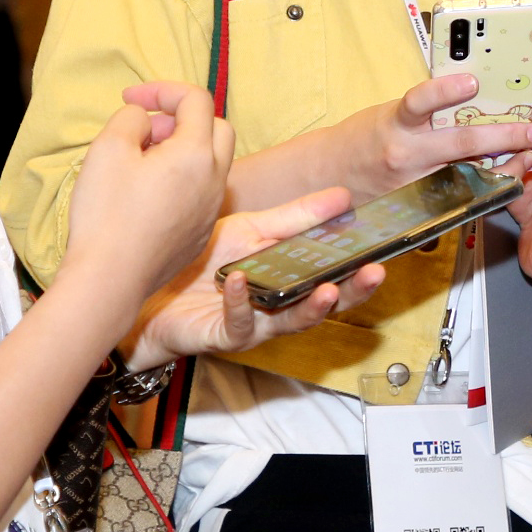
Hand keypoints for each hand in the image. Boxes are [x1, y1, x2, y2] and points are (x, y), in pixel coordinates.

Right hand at [60, 83, 233, 337]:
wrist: (110, 279)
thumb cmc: (106, 213)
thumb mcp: (108, 147)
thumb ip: (132, 117)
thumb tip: (147, 120)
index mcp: (196, 153)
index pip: (196, 100)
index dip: (163, 90)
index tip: (131, 99)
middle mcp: (214, 180)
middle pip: (217, 129)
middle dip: (183, 118)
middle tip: (145, 131)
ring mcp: (210, 210)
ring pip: (211, 163)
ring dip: (183, 150)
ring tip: (140, 163)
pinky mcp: (199, 234)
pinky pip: (201, 194)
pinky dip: (182, 181)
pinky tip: (146, 195)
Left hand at [128, 188, 388, 367]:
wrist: (149, 285)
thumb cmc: (201, 264)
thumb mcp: (252, 230)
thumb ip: (296, 217)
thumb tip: (342, 196)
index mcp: (290, 281)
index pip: (335, 277)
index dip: (360, 268)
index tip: (382, 250)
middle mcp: (278, 307)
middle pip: (325, 305)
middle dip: (352, 292)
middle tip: (373, 273)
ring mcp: (253, 324)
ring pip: (290, 323)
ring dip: (311, 308)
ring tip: (327, 290)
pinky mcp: (222, 335)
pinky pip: (238, 323)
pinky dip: (243, 302)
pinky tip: (242, 282)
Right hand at [341, 74, 531, 199]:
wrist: (329, 176)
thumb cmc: (363, 139)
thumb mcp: (389, 113)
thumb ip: (423, 110)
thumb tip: (467, 93)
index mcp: (396, 123)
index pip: (419, 101)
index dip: (446, 91)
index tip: (472, 82)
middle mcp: (406, 154)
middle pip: (459, 143)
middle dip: (502, 136)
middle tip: (531, 131)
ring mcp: (414, 184)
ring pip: (467, 176)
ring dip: (502, 167)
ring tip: (527, 159)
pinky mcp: (418, 205)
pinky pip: (456, 198)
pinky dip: (482, 190)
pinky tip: (504, 183)